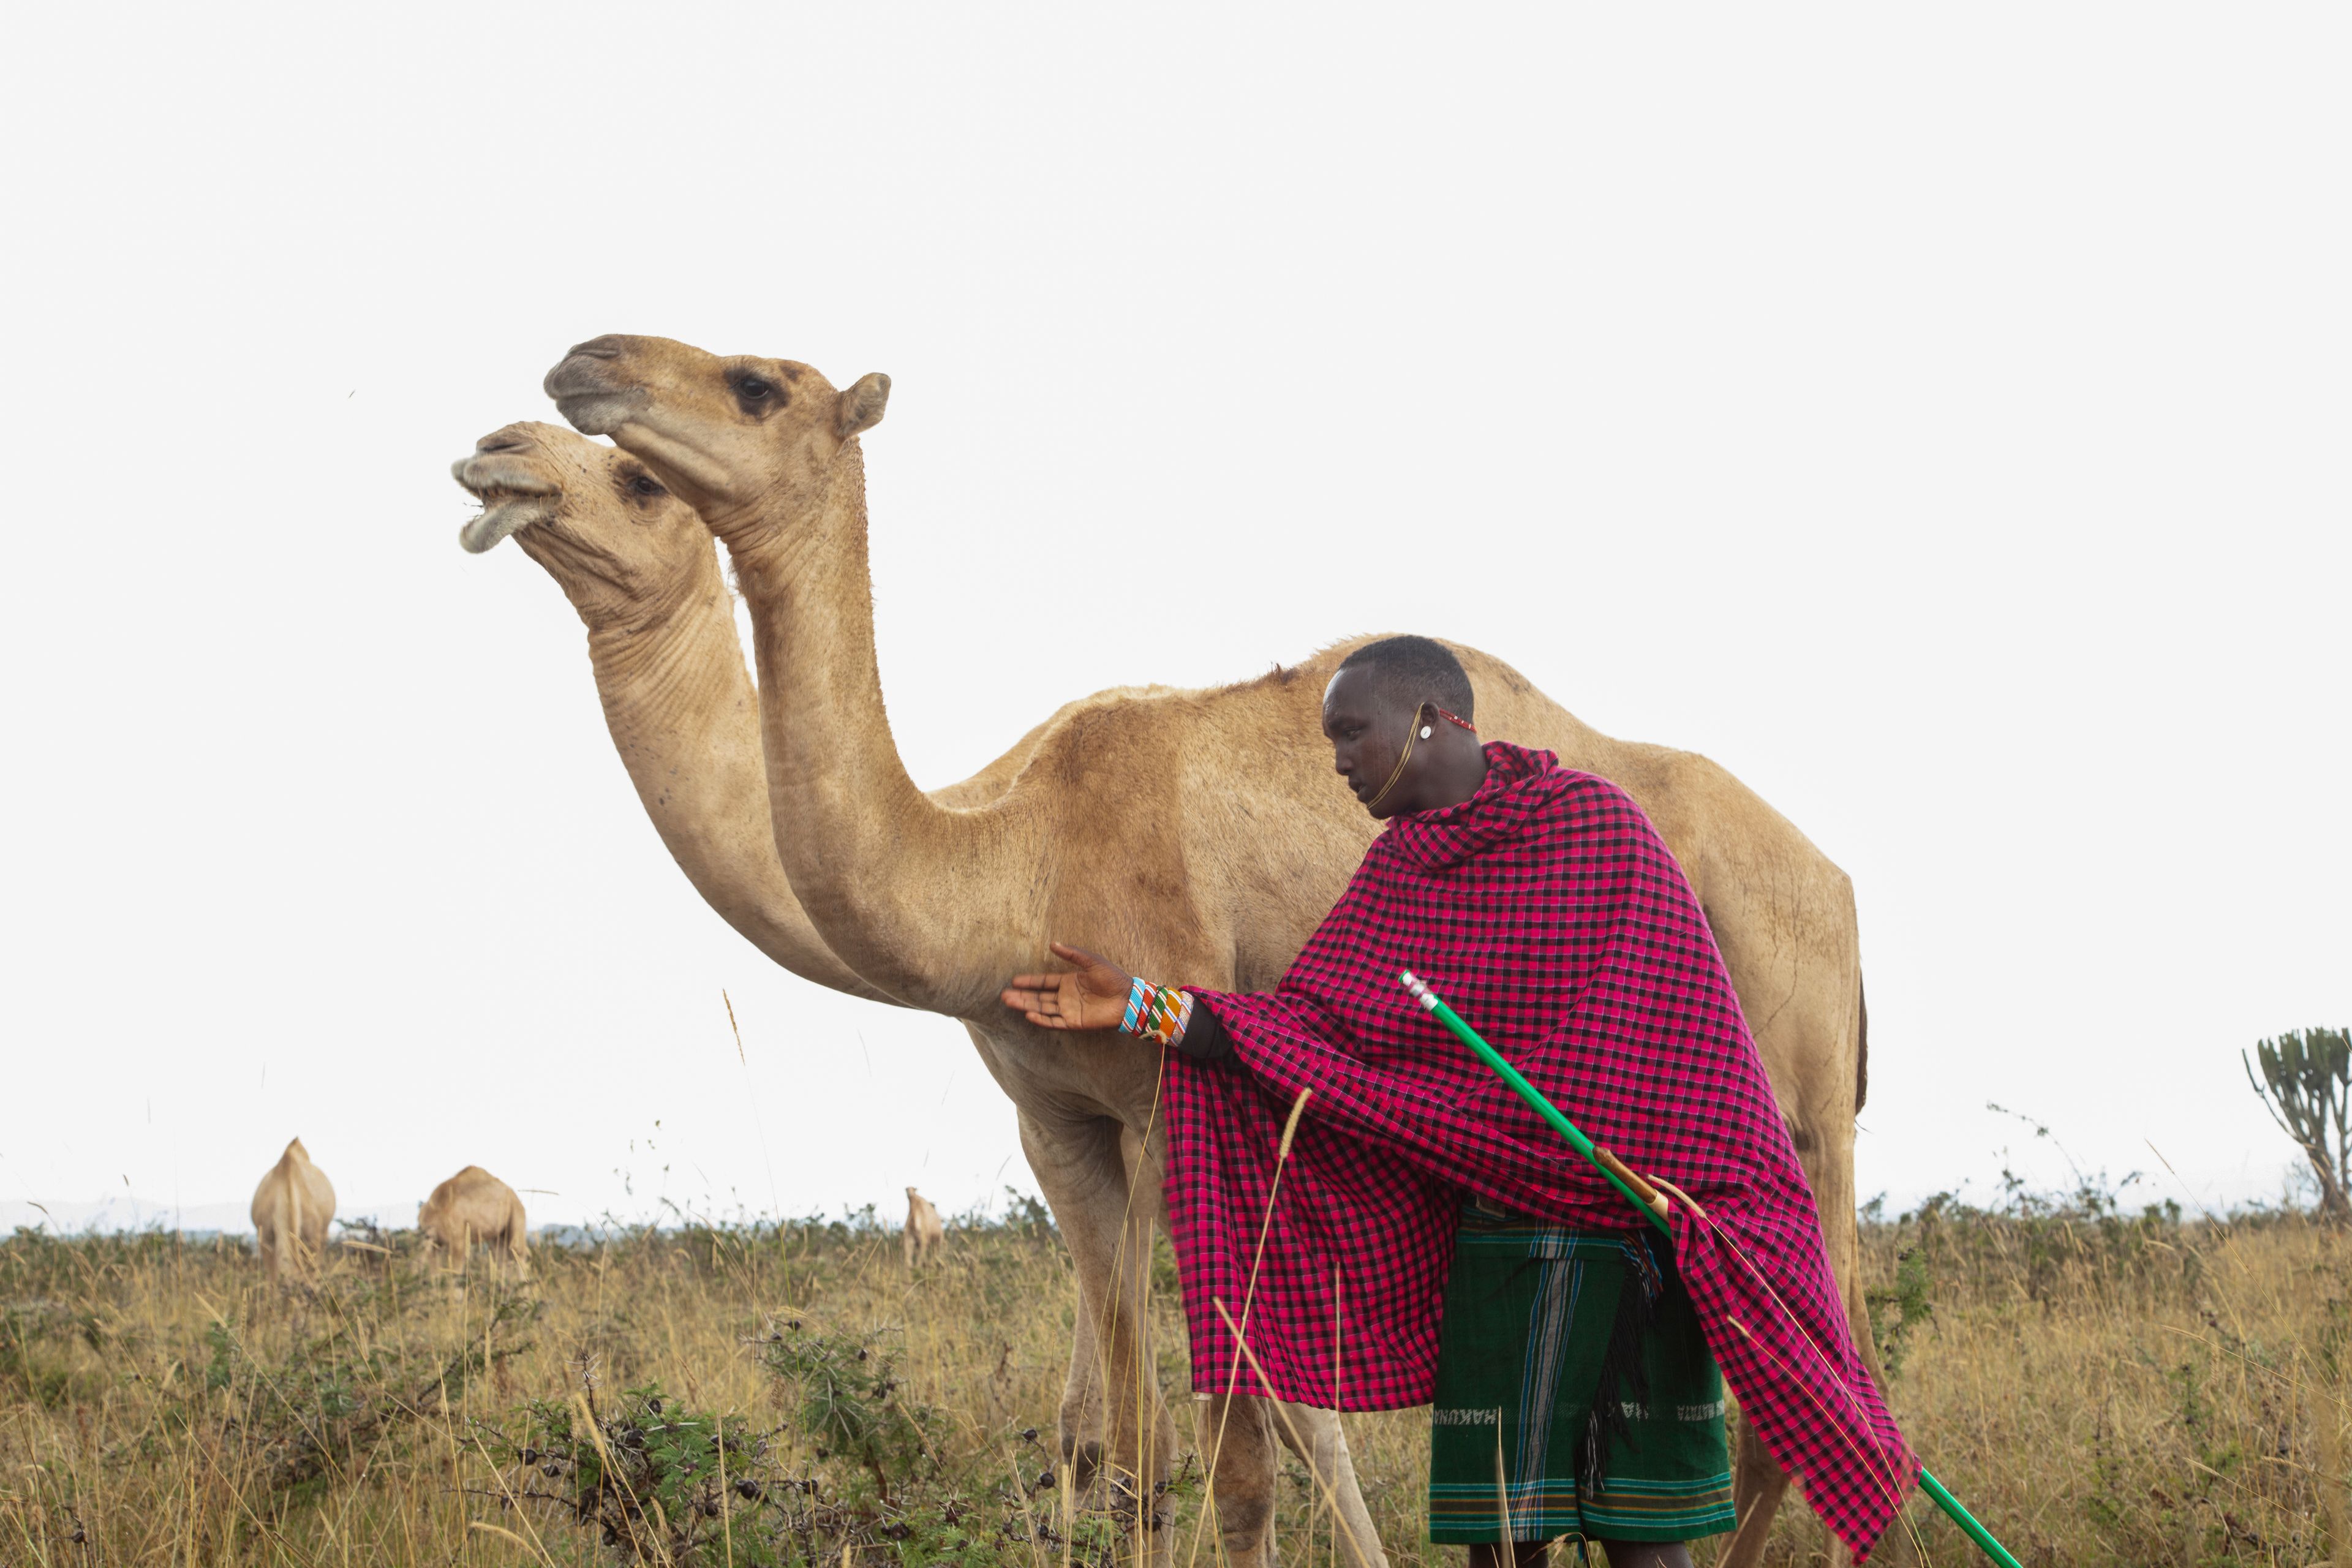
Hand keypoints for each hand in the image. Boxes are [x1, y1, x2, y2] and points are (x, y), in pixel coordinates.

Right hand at [1002, 942, 1134, 1031]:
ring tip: (1009, 1002)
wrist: (1128, 998)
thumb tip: (1053, 943)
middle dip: (1022, 996)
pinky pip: (1054, 1022)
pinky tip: (1029, 1015)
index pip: (1044, 982)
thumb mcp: (1092, 961)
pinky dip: (1041, 1019)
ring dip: (1026, 1005)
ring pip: (1042, 1008)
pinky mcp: (1074, 1022)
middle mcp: (1066, 997)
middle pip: (1039, 997)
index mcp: (1069, 982)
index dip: (1029, 981)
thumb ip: (1072, 954)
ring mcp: (1069, 1010)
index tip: (1014, 981)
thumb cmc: (1113, 978)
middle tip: (1004, 995)